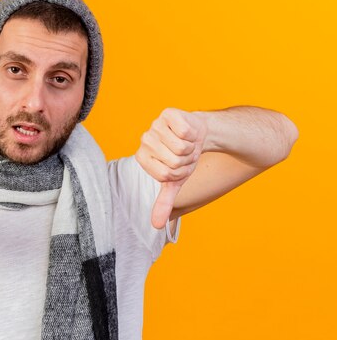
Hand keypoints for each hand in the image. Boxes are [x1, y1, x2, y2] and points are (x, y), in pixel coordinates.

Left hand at [135, 107, 207, 228]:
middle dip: (186, 160)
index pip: (165, 174)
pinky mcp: (167, 113)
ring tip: (187, 142)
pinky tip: (189, 131)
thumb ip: (164, 202)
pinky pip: (184, 130)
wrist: (198, 134)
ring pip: (180, 146)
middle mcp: (144, 140)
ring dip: (191, 146)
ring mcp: (154, 125)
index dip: (179, 172)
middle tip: (185, 153)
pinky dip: (193, 133)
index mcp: (142, 157)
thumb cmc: (183, 158)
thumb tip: (157, 226)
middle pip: (173, 161)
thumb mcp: (174, 182)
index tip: (178, 166)